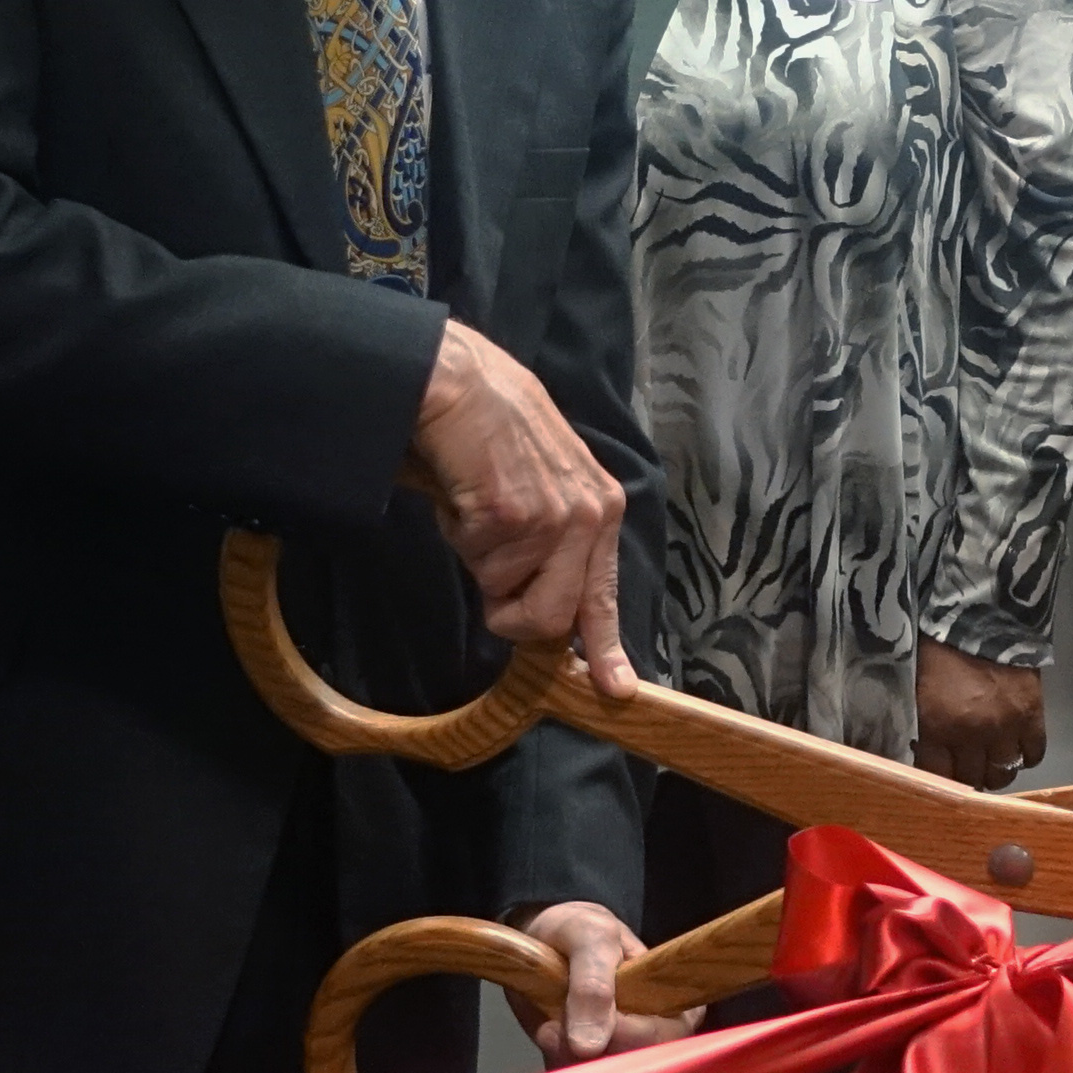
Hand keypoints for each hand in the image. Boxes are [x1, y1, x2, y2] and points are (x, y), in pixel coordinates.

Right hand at [404, 319, 634, 692]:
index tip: (616, 689)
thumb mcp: (548, 483)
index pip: (604, 593)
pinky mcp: (513, 517)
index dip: (605, 646)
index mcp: (602, 508)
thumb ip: (554, 540)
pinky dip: (457, 534)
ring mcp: (553, 519)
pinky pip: (474, 562)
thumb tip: (532, 601)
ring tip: (476, 506)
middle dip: (510, 613)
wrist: (461, 383)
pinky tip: (464, 492)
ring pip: (504, 595)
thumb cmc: (494, 427)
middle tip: (488, 572)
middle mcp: (588, 517)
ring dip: (478, 561)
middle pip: (552, 619)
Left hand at [520, 898, 697, 1072]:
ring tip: (552, 1040)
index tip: (585, 1037)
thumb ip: (592, 984)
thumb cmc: (576, 932)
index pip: (669, 1047)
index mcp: (678, 1006)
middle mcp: (664, 1044)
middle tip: (553, 1032)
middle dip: (597, 1070)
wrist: (541, 943)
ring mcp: (633, 1068)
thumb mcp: (587, 938)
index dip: (630, 1047)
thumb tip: (591, 1046)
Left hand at [913, 642, 1047, 789]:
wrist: (984, 615)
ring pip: (1003, 773)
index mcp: (937, 725)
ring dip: (995, 773)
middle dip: (966, 781)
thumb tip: (921, 751)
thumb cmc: (941, 646)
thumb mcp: (917, 687)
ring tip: (990, 764)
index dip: (937, 782)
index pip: (937, 776)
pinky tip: (1016, 749)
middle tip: (965, 772)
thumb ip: (921, 722)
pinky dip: (1025, 756)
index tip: (938, 777)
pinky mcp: (1033, 715)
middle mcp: (972, 734)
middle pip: (971, 779)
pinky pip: (1034, 753)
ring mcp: (1006, 727)